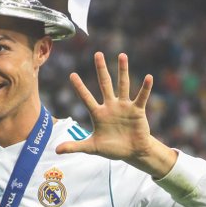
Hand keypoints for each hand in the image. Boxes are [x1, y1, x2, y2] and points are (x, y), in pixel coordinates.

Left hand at [55, 52, 176, 177]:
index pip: (86, 98)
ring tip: (122, 55)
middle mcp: (110, 105)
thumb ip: (75, 146)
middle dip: (101, 69)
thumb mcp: (92, 147)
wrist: (132, 152)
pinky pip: (141, 97)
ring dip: (122, 71)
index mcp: (98, 113)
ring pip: (123, 85)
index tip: (72, 74)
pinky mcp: (137, 110)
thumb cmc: (112, 148)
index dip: (79, 87)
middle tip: (97, 54)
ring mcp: (124, 106)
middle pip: (104, 84)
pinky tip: (149, 77)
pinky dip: (145, 88)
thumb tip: (56, 150)